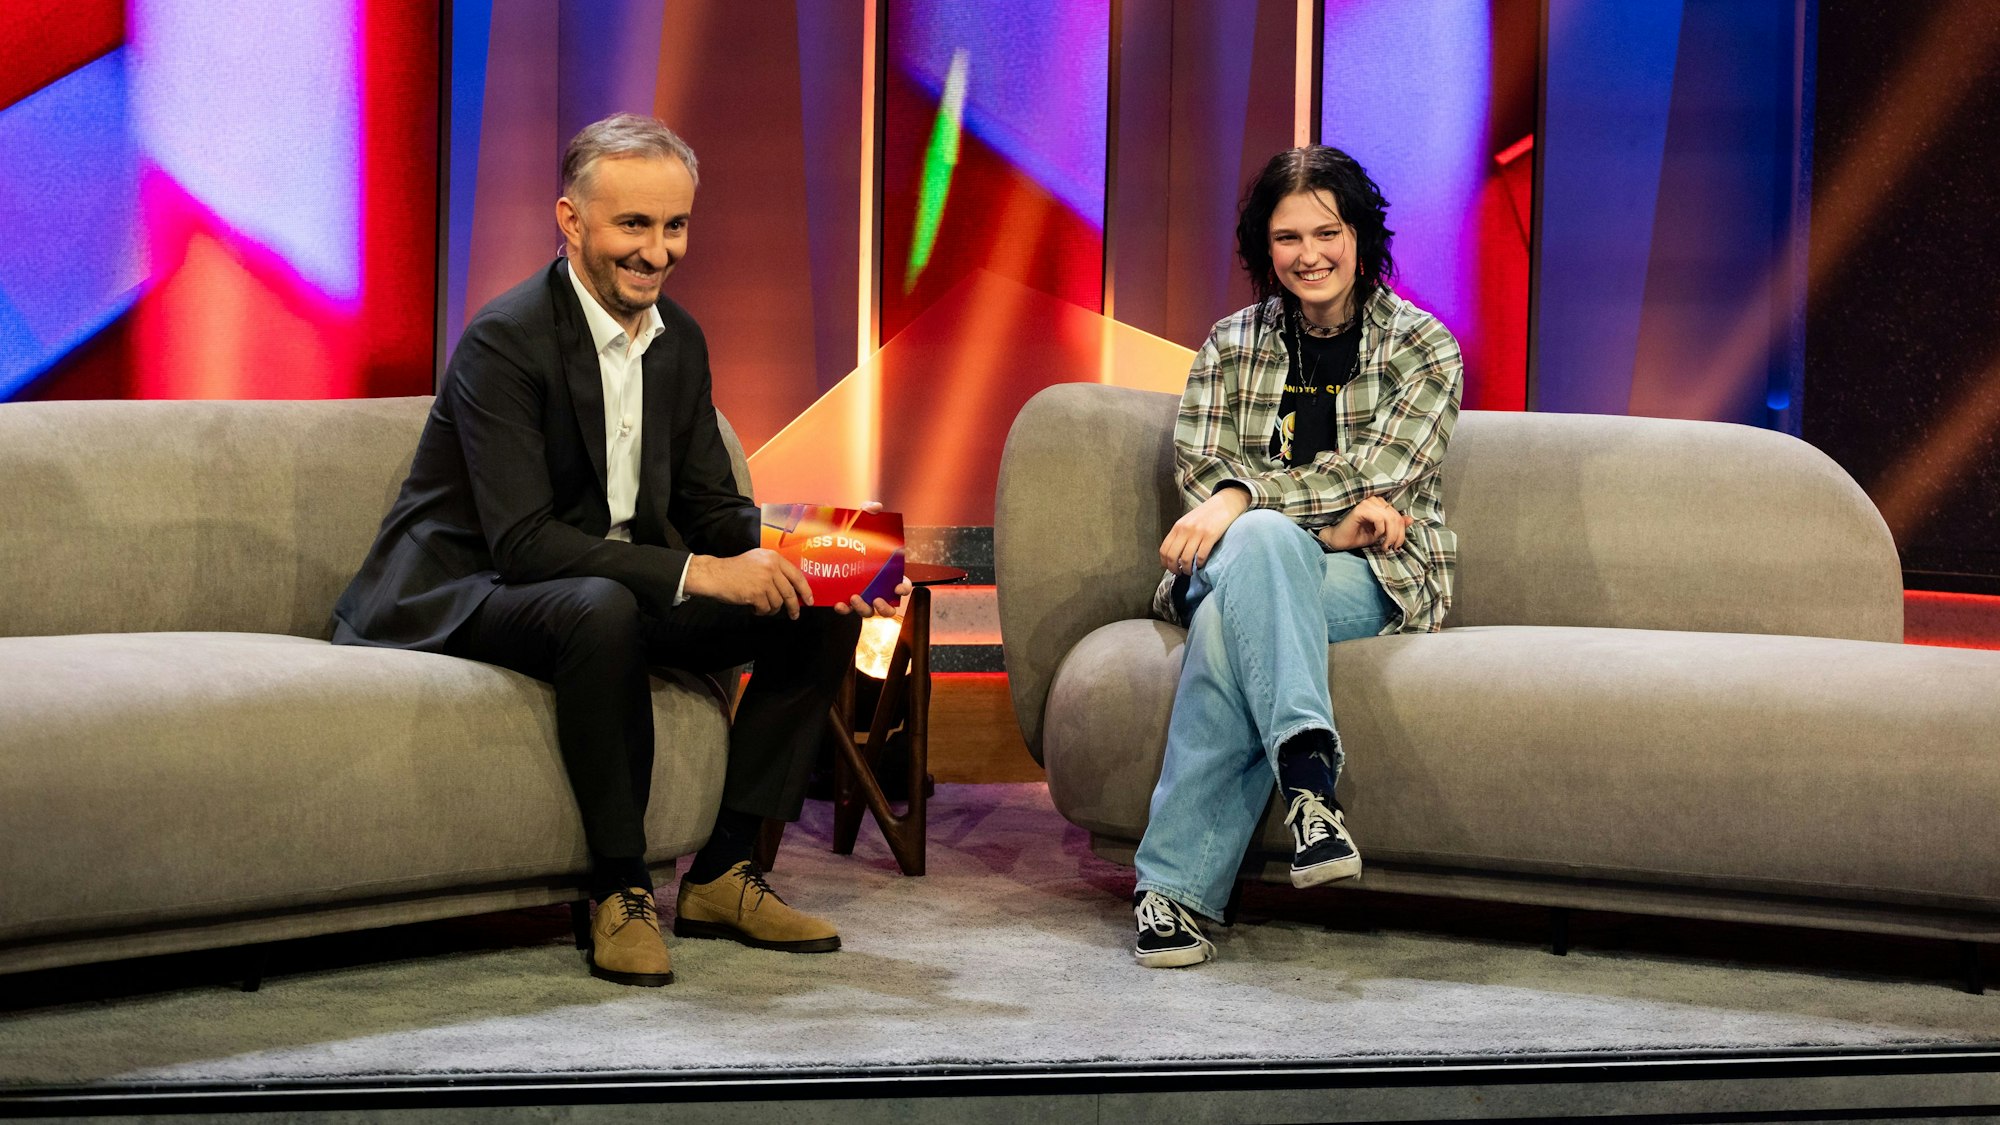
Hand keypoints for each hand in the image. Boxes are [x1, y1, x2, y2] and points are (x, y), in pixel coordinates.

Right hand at [683, 549, 813, 617]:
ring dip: (771, 608)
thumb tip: (793, 588)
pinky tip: (754, 608)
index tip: (809, 600)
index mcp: (773, 558)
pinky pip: (766, 608)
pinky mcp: (756, 593)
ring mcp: (764, 580)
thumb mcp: (758, 560)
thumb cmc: (735, 570)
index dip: (805, 590)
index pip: (797, 575)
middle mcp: (771, 567)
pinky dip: (761, 611)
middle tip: (794, 615)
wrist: (715, 574)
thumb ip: (775, 569)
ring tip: (762, 606)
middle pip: (790, 592)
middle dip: (793, 607)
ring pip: (778, 602)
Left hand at [832, 500, 909, 615]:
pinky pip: (847, 611)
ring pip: (869, 613)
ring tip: (854, 597)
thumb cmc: (851, 539)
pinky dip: (844, 610)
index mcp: (887, 575)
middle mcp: (877, 589)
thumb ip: (867, 512)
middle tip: (876, 599)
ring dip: (864, 609)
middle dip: (885, 607)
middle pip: (888, 607)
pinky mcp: (845, 601)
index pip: (903, 586)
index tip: (897, 587)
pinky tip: (837, 603)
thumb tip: (876, 507)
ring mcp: (862, 597)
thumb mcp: (858, 523)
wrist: (824, 548)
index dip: (903, 589)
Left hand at [1158, 487, 1250, 573]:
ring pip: (1186, 558)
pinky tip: (1201, 565)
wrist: (1225, 503)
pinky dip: (1199, 564)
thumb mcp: (1188, 521)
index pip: (1164, 549)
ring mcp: (1198, 532)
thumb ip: (1180, 534)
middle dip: (1174, 569)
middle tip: (1180, 573)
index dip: (1165, 563)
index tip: (1170, 569)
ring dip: (1187, 569)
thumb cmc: (1207, 514)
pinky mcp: (1211, 535)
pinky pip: (1201, 555)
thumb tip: (1174, 554)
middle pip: (1172, 556)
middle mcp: (1185, 529)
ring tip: (1190, 572)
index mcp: (1178, 526)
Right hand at [1318, 496, 1411, 551]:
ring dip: (1389, 535)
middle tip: (1392, 547)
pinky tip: (1375, 536)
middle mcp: (1374, 500)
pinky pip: (1379, 518)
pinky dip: (1380, 530)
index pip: (1399, 516)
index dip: (1402, 531)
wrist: (1341, 541)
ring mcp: (1367, 502)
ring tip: (1384, 545)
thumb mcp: (1382, 533)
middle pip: (1396, 517)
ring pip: (1389, 518)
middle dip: (1397, 535)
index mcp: (1380, 504)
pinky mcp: (1360, 508)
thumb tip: (1411, 519)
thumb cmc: (1359, 536)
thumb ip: (1395, 526)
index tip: (1397, 545)